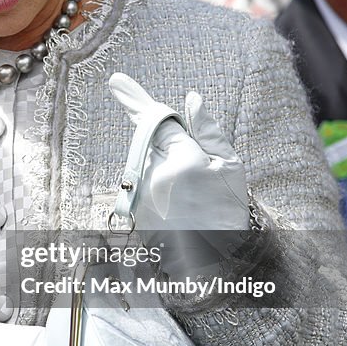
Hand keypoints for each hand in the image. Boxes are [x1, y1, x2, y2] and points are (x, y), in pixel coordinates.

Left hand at [109, 73, 248, 273]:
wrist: (217, 264)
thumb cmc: (229, 212)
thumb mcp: (230, 168)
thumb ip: (208, 131)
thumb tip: (192, 98)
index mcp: (184, 162)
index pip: (156, 121)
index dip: (134, 99)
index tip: (116, 80)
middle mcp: (156, 178)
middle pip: (151, 143)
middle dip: (166, 148)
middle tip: (191, 175)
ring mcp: (141, 197)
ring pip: (146, 165)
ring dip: (163, 172)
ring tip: (189, 199)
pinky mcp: (133, 212)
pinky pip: (142, 186)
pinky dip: (158, 190)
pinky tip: (178, 210)